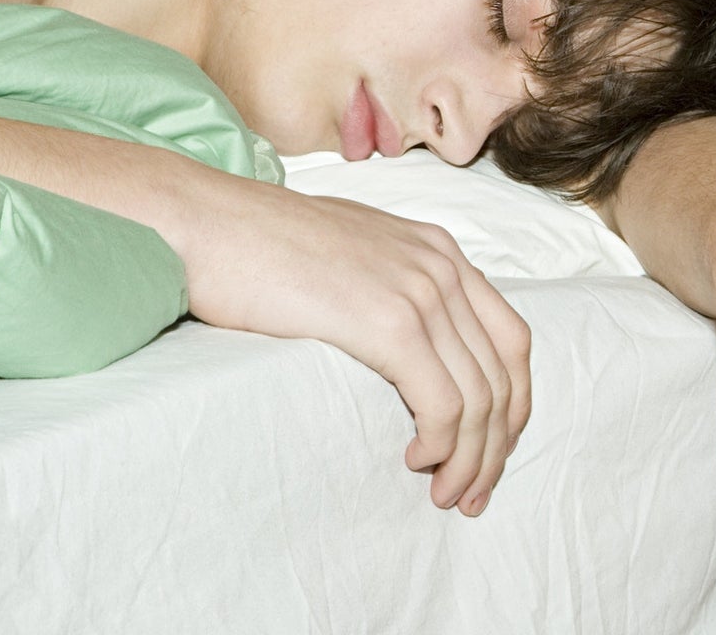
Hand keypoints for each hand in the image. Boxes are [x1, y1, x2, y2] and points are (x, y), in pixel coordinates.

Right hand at [170, 174, 531, 513]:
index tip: (488, 451)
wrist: (204, 222)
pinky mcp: (390, 323)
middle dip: (497, 445)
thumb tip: (402, 349)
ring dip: (471, 459)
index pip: (511, 340)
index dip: (510, 405)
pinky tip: (414, 460)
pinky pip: (444, 403)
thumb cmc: (256, 247)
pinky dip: (442, 445)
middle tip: (472, 493)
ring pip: (480, 397)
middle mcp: (444, 267)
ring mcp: (421, 291)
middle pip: (505, 374)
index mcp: (440, 252)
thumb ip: (388, 288)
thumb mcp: (349, 256)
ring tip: (445, 493)